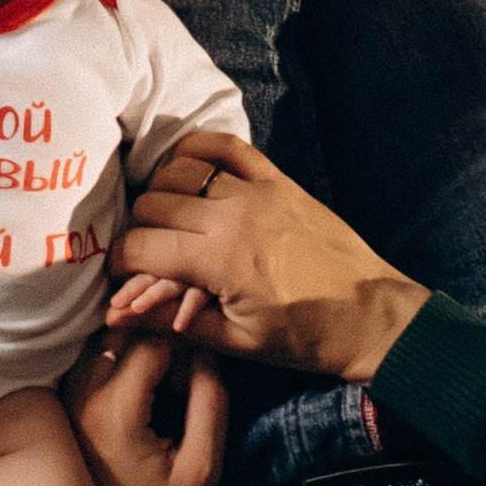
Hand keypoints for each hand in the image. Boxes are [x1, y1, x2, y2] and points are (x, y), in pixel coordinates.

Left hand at [63, 333, 227, 485]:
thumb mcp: (203, 467)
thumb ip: (211, 403)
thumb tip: (206, 357)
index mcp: (116, 412)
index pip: (153, 342)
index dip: (184, 352)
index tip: (196, 381)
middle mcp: (82, 401)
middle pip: (121, 334)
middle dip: (157, 343)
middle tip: (180, 376)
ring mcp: (66, 407)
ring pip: (99, 346)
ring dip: (133, 350)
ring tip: (160, 383)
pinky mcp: (63, 417)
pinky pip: (85, 368)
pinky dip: (113, 365)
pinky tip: (137, 393)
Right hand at [106, 137, 427, 384]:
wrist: (370, 315)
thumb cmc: (305, 337)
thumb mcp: (236, 341)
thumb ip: (171, 323)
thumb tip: (114, 318)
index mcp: (220, 259)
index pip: (139, 247)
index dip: (118, 264)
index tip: (121, 276)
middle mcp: (233, 214)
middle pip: (151, 203)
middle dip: (137, 231)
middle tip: (146, 254)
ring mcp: (258, 190)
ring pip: (178, 168)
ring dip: (161, 191)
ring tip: (166, 220)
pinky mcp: (278, 179)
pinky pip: (225, 145)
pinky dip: (196, 150)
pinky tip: (187, 172)